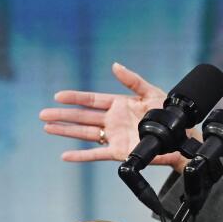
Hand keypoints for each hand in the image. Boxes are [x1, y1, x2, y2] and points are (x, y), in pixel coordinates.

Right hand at [40, 63, 187, 172]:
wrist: (180, 136)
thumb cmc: (167, 114)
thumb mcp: (151, 92)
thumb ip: (132, 80)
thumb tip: (115, 65)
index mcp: (118, 104)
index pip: (91, 100)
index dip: (74, 98)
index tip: (58, 96)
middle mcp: (112, 120)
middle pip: (82, 117)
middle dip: (62, 115)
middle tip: (43, 114)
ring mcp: (113, 136)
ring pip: (84, 133)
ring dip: (66, 131)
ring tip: (47, 128)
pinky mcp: (118, 152)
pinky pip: (96, 154)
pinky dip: (81, 155)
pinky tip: (66, 156)